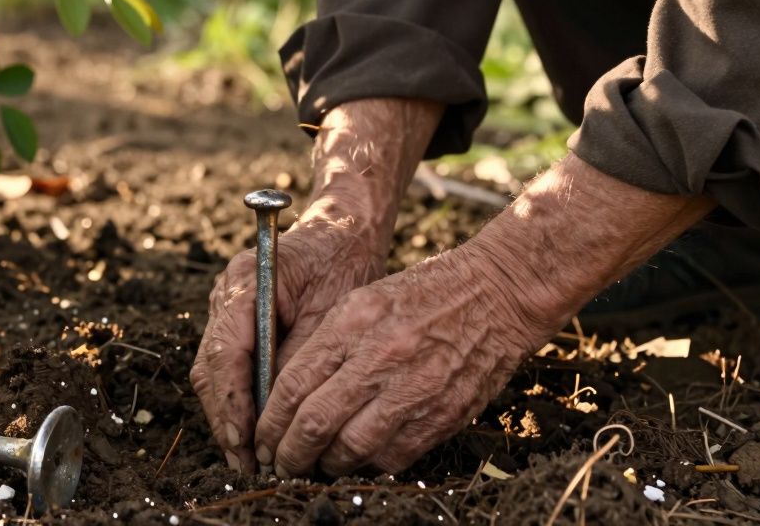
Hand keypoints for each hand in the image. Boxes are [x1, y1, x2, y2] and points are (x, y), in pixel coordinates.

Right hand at [190, 203, 388, 471]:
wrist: (342, 228)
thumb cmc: (342, 262)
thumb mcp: (332, 311)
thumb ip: (302, 357)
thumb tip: (281, 411)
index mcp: (246, 282)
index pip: (227, 351)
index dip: (232, 401)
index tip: (243, 441)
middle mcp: (225, 294)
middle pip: (212, 366)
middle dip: (226, 418)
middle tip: (245, 463)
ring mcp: (225, 307)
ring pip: (214, 370)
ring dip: (228, 414)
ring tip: (247, 457)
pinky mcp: (236, 320)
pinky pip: (228, 364)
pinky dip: (237, 397)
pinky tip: (252, 430)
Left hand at [251, 153, 714, 476]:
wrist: (497, 294)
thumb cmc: (424, 294)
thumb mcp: (364, 300)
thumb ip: (325, 344)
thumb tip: (287, 393)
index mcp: (353, 323)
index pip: (294, 385)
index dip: (271, 421)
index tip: (262, 437)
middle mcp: (380, 357)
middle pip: (315, 424)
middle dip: (289, 453)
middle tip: (279, 463)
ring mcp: (413, 389)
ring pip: (351, 449)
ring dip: (326, 465)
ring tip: (316, 465)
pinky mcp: (442, 414)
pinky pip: (393, 456)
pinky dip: (368, 465)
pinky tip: (358, 459)